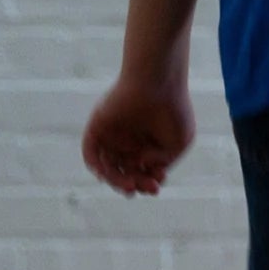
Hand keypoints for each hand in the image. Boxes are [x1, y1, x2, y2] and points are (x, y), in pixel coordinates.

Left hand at [82, 76, 195, 194]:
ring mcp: (112, 135)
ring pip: (108, 166)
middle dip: (137, 184)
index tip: (160, 180)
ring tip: (130, 185)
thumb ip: (162, 161)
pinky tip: (105, 175)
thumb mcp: (178, 144)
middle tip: (148, 187)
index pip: (142, 172)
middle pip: (125, 173)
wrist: (159, 82)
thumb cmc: (174, 110)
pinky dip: (95, 165)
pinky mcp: (98, 127)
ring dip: (117, 180)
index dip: (149, 181)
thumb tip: (140, 166)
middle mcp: (128, 141)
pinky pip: (90, 152)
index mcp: (147, 146)